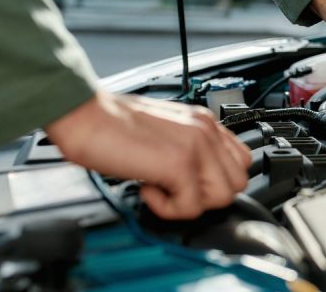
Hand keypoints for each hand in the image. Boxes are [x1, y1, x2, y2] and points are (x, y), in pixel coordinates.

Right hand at [46, 91, 250, 219]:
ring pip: (223, 197)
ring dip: (190, 202)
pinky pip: (191, 207)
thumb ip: (188, 148)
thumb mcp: (164, 131)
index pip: (240, 160)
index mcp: (203, 121)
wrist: (84, 116)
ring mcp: (196, 145)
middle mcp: (205, 129)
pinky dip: (167, 208)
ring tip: (160, 186)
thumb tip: (196, 178)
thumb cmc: (112, 125)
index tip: (189, 182)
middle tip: (174, 187)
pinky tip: (147, 188)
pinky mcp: (179, 163)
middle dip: (206, 194)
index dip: (216, 179)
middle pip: (237, 182)